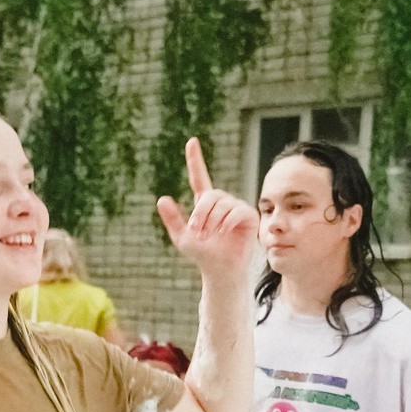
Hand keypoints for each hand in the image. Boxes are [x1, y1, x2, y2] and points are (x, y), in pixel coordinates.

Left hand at [153, 138, 257, 285]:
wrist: (220, 270)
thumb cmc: (202, 256)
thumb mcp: (182, 238)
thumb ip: (172, 219)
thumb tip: (162, 198)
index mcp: (204, 204)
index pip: (199, 177)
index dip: (195, 160)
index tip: (192, 141)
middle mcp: (221, 202)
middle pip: (210, 195)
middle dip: (200, 213)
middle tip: (196, 231)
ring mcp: (236, 207)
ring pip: (222, 204)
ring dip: (213, 222)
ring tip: (212, 236)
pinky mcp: (249, 216)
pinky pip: (237, 212)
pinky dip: (228, 223)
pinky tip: (225, 233)